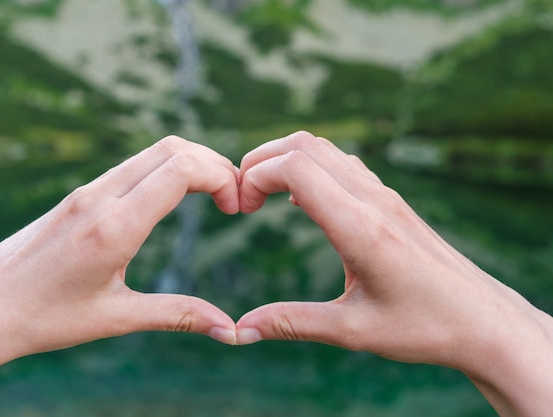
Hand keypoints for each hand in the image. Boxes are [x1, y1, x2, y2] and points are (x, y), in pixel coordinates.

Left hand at [0, 136, 238, 415]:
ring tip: (213, 194)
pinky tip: (174, 198)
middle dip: (214, 164)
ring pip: (152, 152)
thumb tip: (230, 331)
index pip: (181, 169)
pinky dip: (165, 170)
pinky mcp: (80, 194)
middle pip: (172, 148)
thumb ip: (179, 315)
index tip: (236, 207)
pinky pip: (132, 165)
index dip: (221, 177)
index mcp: (114, 226)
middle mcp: (100, 197)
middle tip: (234, 198)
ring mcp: (87, 191)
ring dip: (190, 163)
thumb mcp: (118, 318)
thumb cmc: (46, 318)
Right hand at [235, 131, 552, 415]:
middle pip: (305, 144)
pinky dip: (309, 169)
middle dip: (261, 160)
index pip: (297, 168)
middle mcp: (372, 200)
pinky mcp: (389, 201)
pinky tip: (298, 202)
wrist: (482, 320)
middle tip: (241, 198)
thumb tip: (239, 331)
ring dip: (285, 160)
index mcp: (361, 228)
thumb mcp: (352, 330)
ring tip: (260, 196)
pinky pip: (342, 164)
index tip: (240, 208)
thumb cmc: (424, 327)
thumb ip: (292, 323)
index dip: (255, 176)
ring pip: (324, 149)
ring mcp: (384, 196)